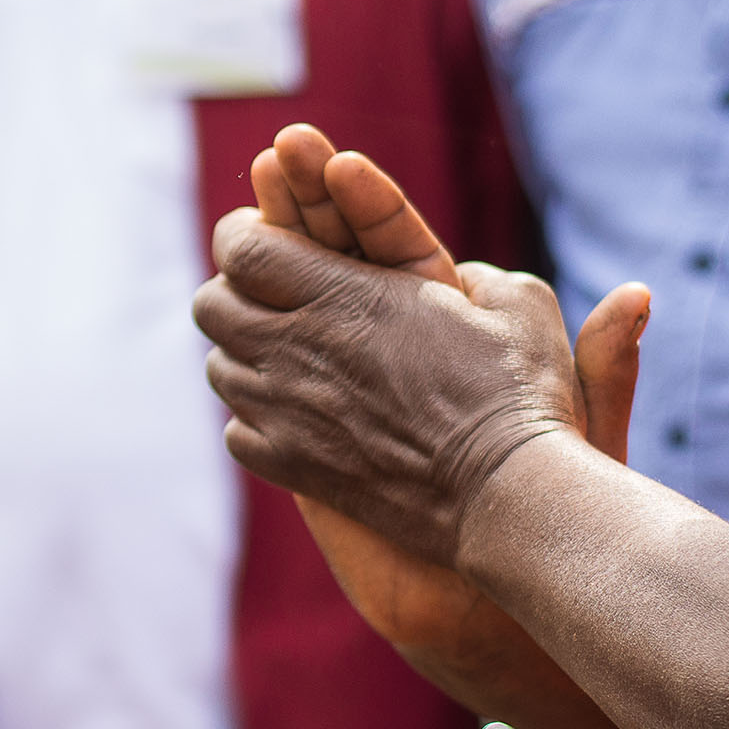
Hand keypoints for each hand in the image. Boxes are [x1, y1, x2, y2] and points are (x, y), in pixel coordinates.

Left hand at [248, 128, 482, 639]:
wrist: (503, 494)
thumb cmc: (517, 393)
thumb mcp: (515, 303)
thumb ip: (480, 277)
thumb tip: (462, 277)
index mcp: (342, 295)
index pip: (242, 246)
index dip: (246, 235)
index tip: (270, 235)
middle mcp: (297, 349)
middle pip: (212, 304)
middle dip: (237, 290)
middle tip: (276, 295)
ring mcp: (286, 413)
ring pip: (218, 368)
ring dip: (243, 354)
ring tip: (288, 356)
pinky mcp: (291, 466)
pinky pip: (236, 431)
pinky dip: (255, 418)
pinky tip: (298, 415)